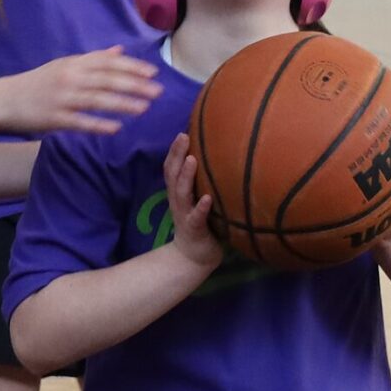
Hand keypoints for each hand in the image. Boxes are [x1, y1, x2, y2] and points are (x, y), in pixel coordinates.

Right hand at [0, 47, 161, 135]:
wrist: (5, 100)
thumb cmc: (38, 83)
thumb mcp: (65, 65)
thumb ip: (93, 59)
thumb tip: (120, 51)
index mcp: (74, 63)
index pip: (108, 62)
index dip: (132, 67)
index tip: (153, 72)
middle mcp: (70, 77)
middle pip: (107, 79)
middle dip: (135, 84)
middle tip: (158, 91)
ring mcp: (62, 98)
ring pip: (98, 99)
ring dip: (123, 103)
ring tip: (144, 108)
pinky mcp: (54, 118)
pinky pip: (81, 122)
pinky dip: (99, 124)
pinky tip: (117, 128)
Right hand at [164, 133, 222, 272]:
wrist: (193, 257)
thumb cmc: (201, 223)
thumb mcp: (197, 200)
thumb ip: (202, 182)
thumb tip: (219, 157)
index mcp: (178, 193)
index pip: (172, 168)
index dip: (174, 151)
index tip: (183, 132)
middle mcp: (178, 201)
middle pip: (173, 175)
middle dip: (177, 155)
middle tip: (184, 136)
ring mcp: (185, 215)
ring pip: (181, 193)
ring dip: (186, 176)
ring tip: (193, 160)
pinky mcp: (195, 230)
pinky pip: (196, 218)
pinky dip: (201, 207)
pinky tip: (208, 199)